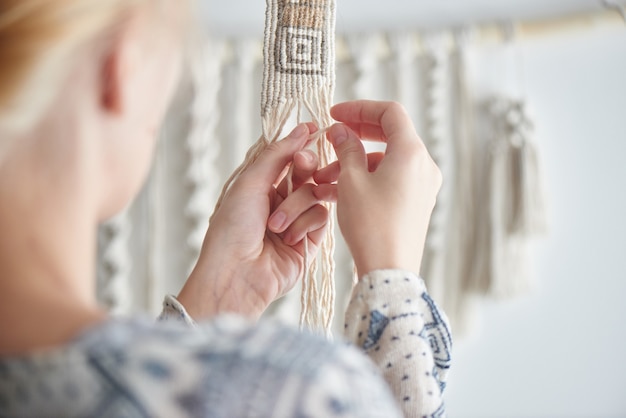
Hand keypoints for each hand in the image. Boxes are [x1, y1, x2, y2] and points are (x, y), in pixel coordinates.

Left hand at [178, 124, 331, 319]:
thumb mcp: (250, 182)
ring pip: (316, 194)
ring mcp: (297, 220)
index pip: (288, 157)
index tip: (315, 129)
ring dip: (298, 205)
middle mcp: (280, 200)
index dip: (301, 143)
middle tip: (303, 165)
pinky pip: (322, 217)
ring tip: (276, 224)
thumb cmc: (232, 229)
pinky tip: (289, 238)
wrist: (236, 274)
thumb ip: (278, 154)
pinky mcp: (311, 241)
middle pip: (307, 172)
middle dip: (306, 166)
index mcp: (261, 185)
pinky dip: (306, 224)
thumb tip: (301, 128)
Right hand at [314, 100, 441, 277]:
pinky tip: (337, 191)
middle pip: (390, 134)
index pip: (390, 113)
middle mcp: (423, 165)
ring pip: (385, 160)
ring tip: (324, 177)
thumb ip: (346, 148)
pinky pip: (390, 179)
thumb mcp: (351, 180)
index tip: (334, 114)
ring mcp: (422, 185)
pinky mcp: (416, 202)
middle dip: (357, 134)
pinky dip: (366, 179)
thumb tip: (340, 131)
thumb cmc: (371, 224)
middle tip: (332, 135)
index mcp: (412, 152)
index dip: (360, 108)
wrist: (388, 270)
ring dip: (355, 162)